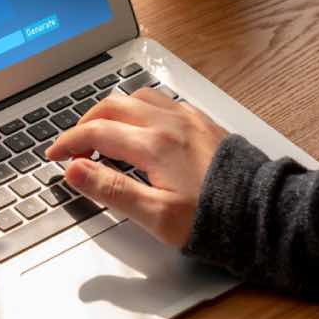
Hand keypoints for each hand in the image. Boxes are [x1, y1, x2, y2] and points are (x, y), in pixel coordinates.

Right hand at [45, 88, 227, 245]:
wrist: (263, 213)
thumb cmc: (214, 220)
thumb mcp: (155, 216)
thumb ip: (111, 190)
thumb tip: (75, 170)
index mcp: (154, 145)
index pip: (96, 132)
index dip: (69, 143)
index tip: (55, 155)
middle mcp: (170, 123)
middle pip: (113, 107)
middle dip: (86, 123)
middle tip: (73, 145)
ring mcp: (188, 119)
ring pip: (137, 98)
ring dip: (113, 112)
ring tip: (103, 135)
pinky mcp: (203, 122)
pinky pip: (162, 102)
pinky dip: (139, 109)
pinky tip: (140, 128)